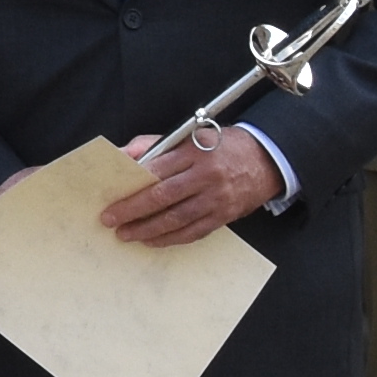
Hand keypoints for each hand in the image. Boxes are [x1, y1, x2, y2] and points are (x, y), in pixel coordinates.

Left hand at [98, 125, 289, 249]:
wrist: (264, 159)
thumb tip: (121, 156)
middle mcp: (206, 176)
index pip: (157, 171)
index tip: (111, 201)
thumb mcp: (189, 136)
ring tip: (126, 235)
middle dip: (133, 212)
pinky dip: (170, 239)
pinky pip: (193, 232)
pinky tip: (152, 241)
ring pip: (177, 219)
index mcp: (195, 151)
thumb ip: (153, 145)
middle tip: (111, 221)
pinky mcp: (224, 216)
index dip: (132, 189)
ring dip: (148, 230)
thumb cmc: (220, 146)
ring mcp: (216, 198)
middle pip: (163, 197)